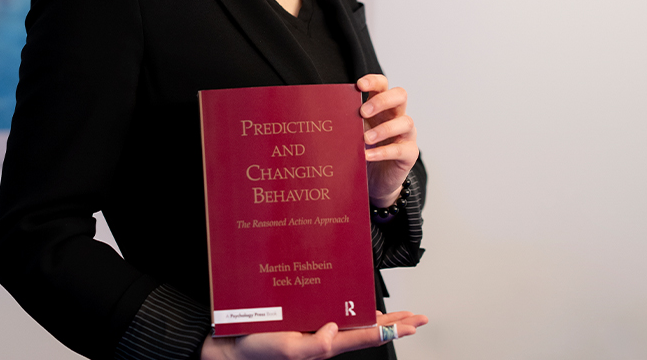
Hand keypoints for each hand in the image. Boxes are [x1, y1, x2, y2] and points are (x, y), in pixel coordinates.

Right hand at [200, 311, 427, 359]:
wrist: (229, 340)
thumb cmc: (255, 347)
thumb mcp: (287, 350)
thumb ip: (314, 346)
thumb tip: (336, 329)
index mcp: (323, 343)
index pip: (365, 335)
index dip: (390, 330)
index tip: (412, 324)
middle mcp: (322, 332)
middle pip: (366, 327)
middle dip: (393, 324)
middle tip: (417, 318)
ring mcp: (313, 324)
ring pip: (353, 317)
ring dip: (377, 315)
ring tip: (397, 314)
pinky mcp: (301, 314)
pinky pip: (330, 307)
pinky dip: (346, 302)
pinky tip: (352, 296)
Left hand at [357, 74, 418, 206]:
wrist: (376, 179)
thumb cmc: (365, 149)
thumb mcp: (354, 132)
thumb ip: (346, 120)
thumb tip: (320, 112)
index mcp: (382, 106)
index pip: (383, 84)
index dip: (374, 81)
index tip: (359, 85)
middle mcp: (397, 115)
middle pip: (400, 95)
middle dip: (382, 101)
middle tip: (363, 112)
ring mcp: (406, 134)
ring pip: (406, 122)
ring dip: (384, 129)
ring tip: (366, 138)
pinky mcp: (410, 153)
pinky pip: (402, 149)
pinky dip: (384, 152)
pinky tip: (368, 156)